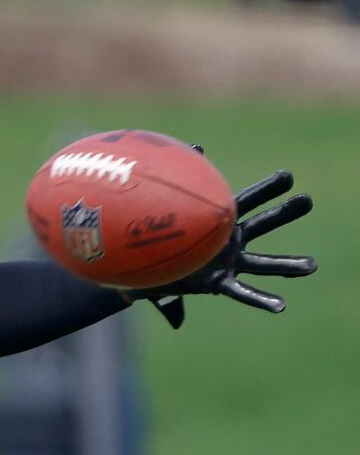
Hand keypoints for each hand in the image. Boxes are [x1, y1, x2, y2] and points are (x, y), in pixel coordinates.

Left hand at [149, 165, 315, 329]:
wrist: (144, 268)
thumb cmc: (156, 237)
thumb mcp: (165, 209)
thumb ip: (181, 180)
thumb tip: (195, 148)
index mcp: (220, 219)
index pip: (249, 200)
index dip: (267, 189)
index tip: (288, 177)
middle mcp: (230, 240)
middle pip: (263, 224)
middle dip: (284, 213)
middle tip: (307, 201)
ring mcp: (227, 262)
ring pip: (263, 263)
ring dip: (288, 264)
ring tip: (311, 266)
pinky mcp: (218, 284)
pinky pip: (243, 292)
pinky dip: (261, 298)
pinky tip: (280, 305)